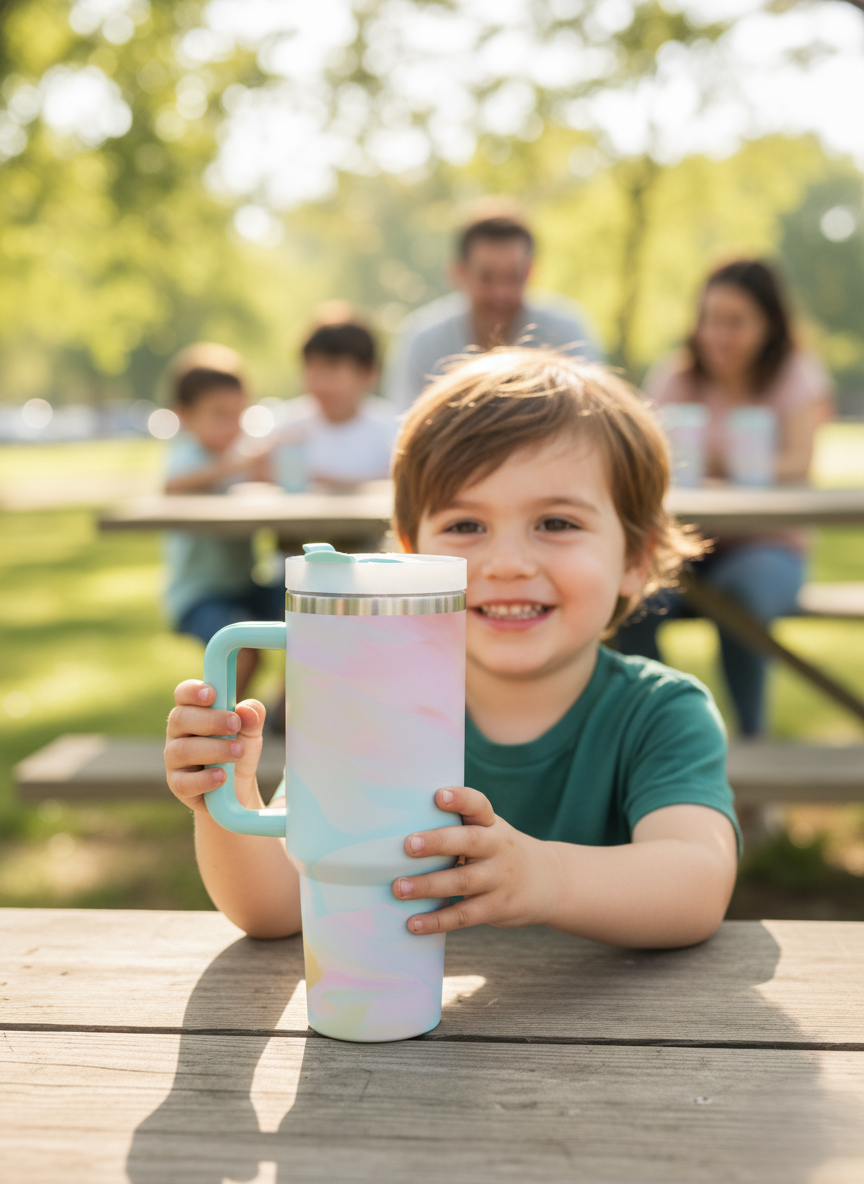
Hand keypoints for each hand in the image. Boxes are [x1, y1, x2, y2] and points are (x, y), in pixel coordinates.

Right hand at [165, 681, 265, 812]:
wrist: (239, 789)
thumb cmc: (238, 751)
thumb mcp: (251, 731)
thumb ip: (252, 716)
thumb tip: (247, 711)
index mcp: (193, 712)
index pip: (183, 694)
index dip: (193, 691)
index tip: (212, 694)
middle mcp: (178, 733)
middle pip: (180, 718)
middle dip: (210, 720)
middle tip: (235, 725)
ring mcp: (174, 760)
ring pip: (183, 750)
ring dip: (213, 749)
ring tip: (238, 752)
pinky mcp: (178, 785)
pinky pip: (184, 782)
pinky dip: (204, 779)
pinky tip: (222, 776)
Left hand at [392, 786, 556, 933]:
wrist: (550, 882)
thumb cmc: (502, 851)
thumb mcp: (491, 831)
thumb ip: (459, 828)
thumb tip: (401, 829)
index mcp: (492, 825)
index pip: (479, 805)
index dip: (460, 799)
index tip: (439, 795)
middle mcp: (497, 848)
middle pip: (469, 842)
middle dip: (438, 842)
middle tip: (408, 845)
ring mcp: (498, 879)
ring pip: (462, 881)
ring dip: (428, 885)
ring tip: (399, 888)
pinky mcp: (496, 907)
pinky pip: (464, 915)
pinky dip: (437, 920)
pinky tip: (413, 923)